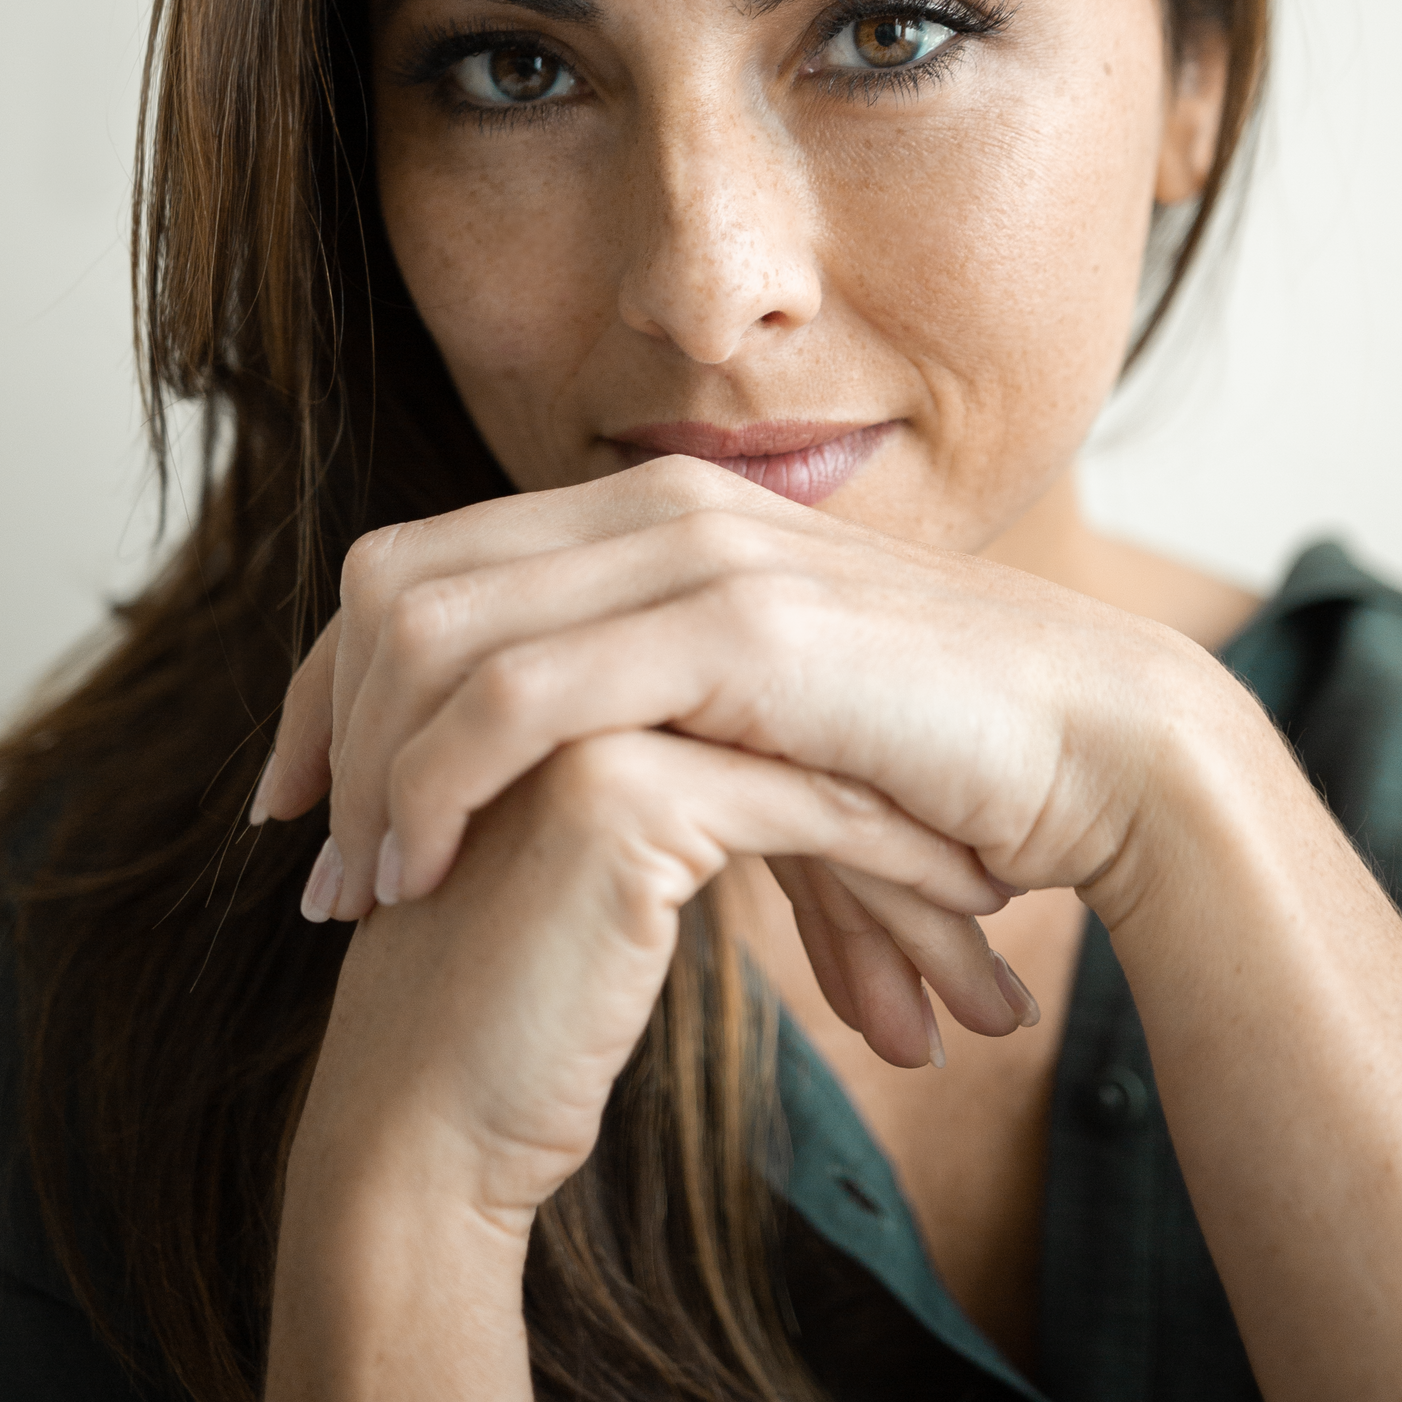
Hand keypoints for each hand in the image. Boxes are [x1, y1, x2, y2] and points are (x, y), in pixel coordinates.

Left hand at [253, 456, 1234, 1064]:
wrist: (1102, 746)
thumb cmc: (944, 756)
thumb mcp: (764, 722)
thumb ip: (660, 716)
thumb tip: (570, 786)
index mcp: (655, 513)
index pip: (423, 566)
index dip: (330, 680)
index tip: (299, 801)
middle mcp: (657, 505)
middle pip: (395, 586)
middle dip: (321, 728)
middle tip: (309, 861)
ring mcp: (695, 552)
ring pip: (432, 634)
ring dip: (368, 773)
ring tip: (361, 896)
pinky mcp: (735, 626)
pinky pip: (517, 694)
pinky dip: (439, 785)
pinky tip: (427, 874)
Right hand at [283, 726, 1001, 1243]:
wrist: (418, 1139)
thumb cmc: (505, 1033)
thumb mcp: (599, 889)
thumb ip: (683, 806)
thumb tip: (831, 802)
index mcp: (553, 667)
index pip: (761, 708)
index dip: (868, 785)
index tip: (962, 876)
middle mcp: (559, 660)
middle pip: (800, 723)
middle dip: (920, 820)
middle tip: (1003, 917)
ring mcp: (586, 710)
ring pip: (823, 758)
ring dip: (929, 866)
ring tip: (998, 963)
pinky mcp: (615, 787)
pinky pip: (817, 814)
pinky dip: (908, 879)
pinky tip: (977, 945)